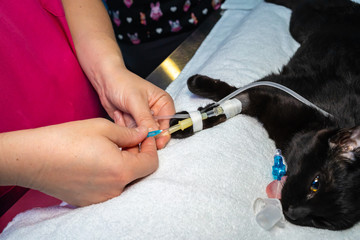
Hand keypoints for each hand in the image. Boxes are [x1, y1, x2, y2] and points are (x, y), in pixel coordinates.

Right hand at [0, 118, 157, 206]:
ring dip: (123, 165)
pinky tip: (97, 162)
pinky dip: (110, 175)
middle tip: (126, 139)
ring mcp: (101, 198)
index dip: (151, 148)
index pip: (151, 163)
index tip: (145, 137)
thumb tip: (143, 134)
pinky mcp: (89, 201)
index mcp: (121, 171)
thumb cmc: (67, 140)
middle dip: (137, 155)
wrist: (34, 159)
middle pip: (138, 173)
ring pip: (123, 180)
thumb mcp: (103, 127)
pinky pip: (108, 188)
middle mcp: (115, 189)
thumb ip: (129, 133)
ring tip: (109, 149)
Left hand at [97, 68, 174, 148]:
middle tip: (134, 126)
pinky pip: (133, 134)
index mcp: (163, 103)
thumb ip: (145, 119)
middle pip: (156, 132)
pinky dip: (125, 129)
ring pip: (143, 135)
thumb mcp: (135, 101)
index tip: (153, 140)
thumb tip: (154, 134)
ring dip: (132, 129)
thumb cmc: (122, 82)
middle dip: (144, 132)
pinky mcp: (134, 124)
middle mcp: (156, 112)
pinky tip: (120, 115)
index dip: (162, 134)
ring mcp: (144, 119)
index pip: (168, 123)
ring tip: (124, 115)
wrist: (105, 81)